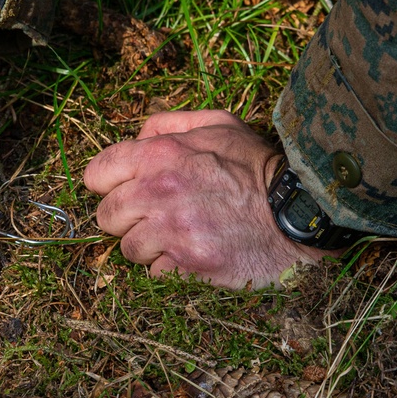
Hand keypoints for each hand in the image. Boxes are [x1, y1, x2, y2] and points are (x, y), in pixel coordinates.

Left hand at [83, 110, 330, 287]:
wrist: (299, 210)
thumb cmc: (257, 167)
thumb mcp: (219, 125)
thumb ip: (171, 124)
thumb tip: (137, 135)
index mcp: (160, 154)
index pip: (97, 172)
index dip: (108, 184)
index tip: (123, 190)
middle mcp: (159, 191)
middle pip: (106, 215)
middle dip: (125, 218)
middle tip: (152, 217)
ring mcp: (172, 231)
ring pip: (128, 248)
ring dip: (148, 246)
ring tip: (178, 236)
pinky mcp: (188, 265)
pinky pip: (155, 273)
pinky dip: (170, 268)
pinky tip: (193, 254)